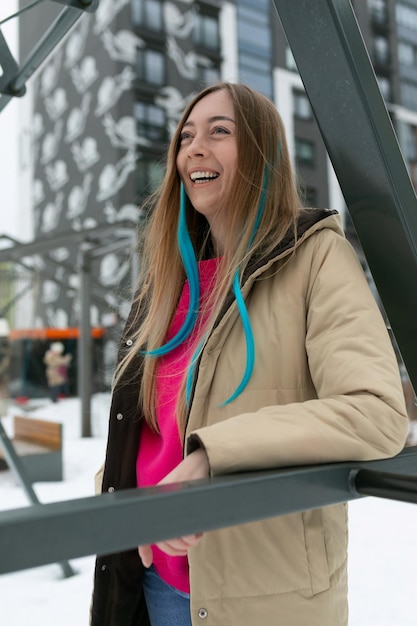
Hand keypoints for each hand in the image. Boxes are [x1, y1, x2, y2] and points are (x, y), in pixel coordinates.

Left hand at [138, 448, 209, 567]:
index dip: (144, 549)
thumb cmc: (195, 482)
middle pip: (162, 538)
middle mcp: (158, 500)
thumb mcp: (182, 498)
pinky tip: (194, 535)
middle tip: (192, 542)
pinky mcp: (183, 494)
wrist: (204, 459)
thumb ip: (176, 516)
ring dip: (188, 541)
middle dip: (177, 547)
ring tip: (198, 534)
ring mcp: (170, 497)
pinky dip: (188, 534)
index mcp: (155, 502)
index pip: (145, 530)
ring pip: (173, 534)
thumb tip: (181, 538)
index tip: (146, 563)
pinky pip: (183, 522)